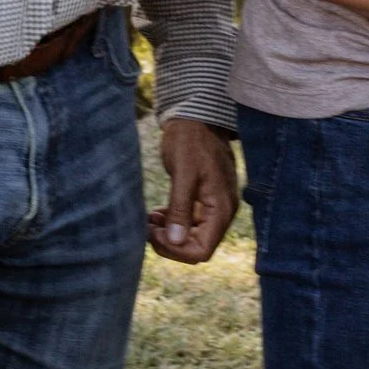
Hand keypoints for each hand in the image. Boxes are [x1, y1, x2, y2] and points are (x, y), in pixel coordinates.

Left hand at [149, 118, 237, 263]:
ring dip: (169, 234)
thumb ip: (181, 207)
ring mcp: (214, 206)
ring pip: (191, 236)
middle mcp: (222, 211)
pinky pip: (189, 222)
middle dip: (170, 243)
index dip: (176, 250)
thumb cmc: (190, 140)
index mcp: (221, 208)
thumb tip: (176, 240)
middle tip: (146, 228)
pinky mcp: (204, 199)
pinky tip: (155, 214)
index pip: (202, 250)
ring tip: (148, 220)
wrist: (195, 117)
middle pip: (197, 247)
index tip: (154, 234)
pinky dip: (172, 222)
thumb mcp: (183, 172)